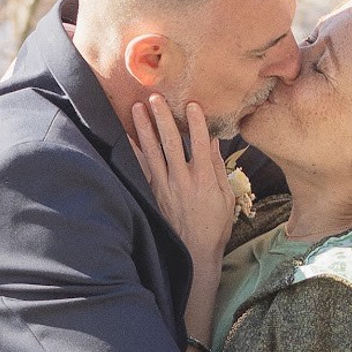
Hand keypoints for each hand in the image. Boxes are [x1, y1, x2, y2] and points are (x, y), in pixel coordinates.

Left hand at [129, 96, 237, 283]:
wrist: (195, 253)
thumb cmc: (215, 226)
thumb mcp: (225, 196)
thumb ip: (217, 167)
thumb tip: (212, 141)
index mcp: (204, 180)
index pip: (200, 145)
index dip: (196, 123)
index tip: (192, 104)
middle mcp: (183, 181)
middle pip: (171, 144)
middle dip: (163, 119)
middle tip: (156, 98)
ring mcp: (165, 187)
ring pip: (152, 153)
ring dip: (144, 129)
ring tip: (137, 108)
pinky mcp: (154, 194)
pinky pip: (141, 169)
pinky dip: (133, 153)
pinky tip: (126, 138)